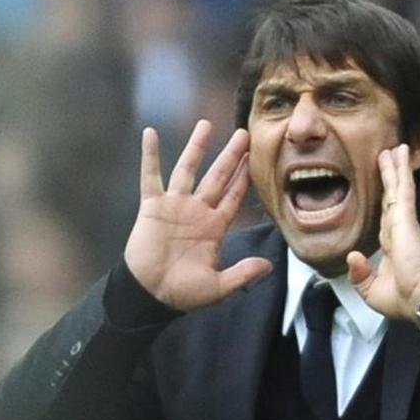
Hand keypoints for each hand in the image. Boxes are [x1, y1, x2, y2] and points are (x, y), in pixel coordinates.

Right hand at [124, 120, 271, 310]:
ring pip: (187, 169)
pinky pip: (150, 176)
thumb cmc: (183, 293)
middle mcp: (197, 211)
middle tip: (244, 133)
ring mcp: (174, 206)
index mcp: (214, 228)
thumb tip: (269, 266)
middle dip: (231, 156)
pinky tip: (150, 133)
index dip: (244, 178)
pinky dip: (150, 155)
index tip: (256, 159)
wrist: (150, 295)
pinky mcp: (152, 207)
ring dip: (196, 147)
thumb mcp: (218, 287)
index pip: (234, 197)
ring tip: (206, 124)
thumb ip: (243, 274)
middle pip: (217, 177)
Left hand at [347, 144, 419, 322]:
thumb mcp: (371, 291)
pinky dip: (401, 173)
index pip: (386, 216)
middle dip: (390, 176)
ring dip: (396, 168)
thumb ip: (360, 274)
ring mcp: (403, 224)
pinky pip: (403, 191)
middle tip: (389, 154)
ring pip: (398, 189)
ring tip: (396, 148)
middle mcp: (398, 231)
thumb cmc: (402, 300)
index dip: (386, 199)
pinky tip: (401, 156)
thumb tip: (353, 255)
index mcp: (391, 247)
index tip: (386, 185)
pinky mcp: (406, 220)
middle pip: (392, 197)